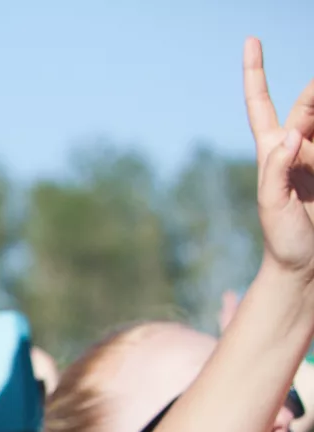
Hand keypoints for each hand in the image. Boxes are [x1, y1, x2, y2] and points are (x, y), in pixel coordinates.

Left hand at [242, 39, 313, 280]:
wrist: (307, 264)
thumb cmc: (283, 238)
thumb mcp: (271, 205)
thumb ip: (277, 169)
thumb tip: (292, 134)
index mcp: (272, 150)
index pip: (262, 104)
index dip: (256, 72)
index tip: (251, 40)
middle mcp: (297, 144)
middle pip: (308, 105)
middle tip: (306, 148)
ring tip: (313, 189)